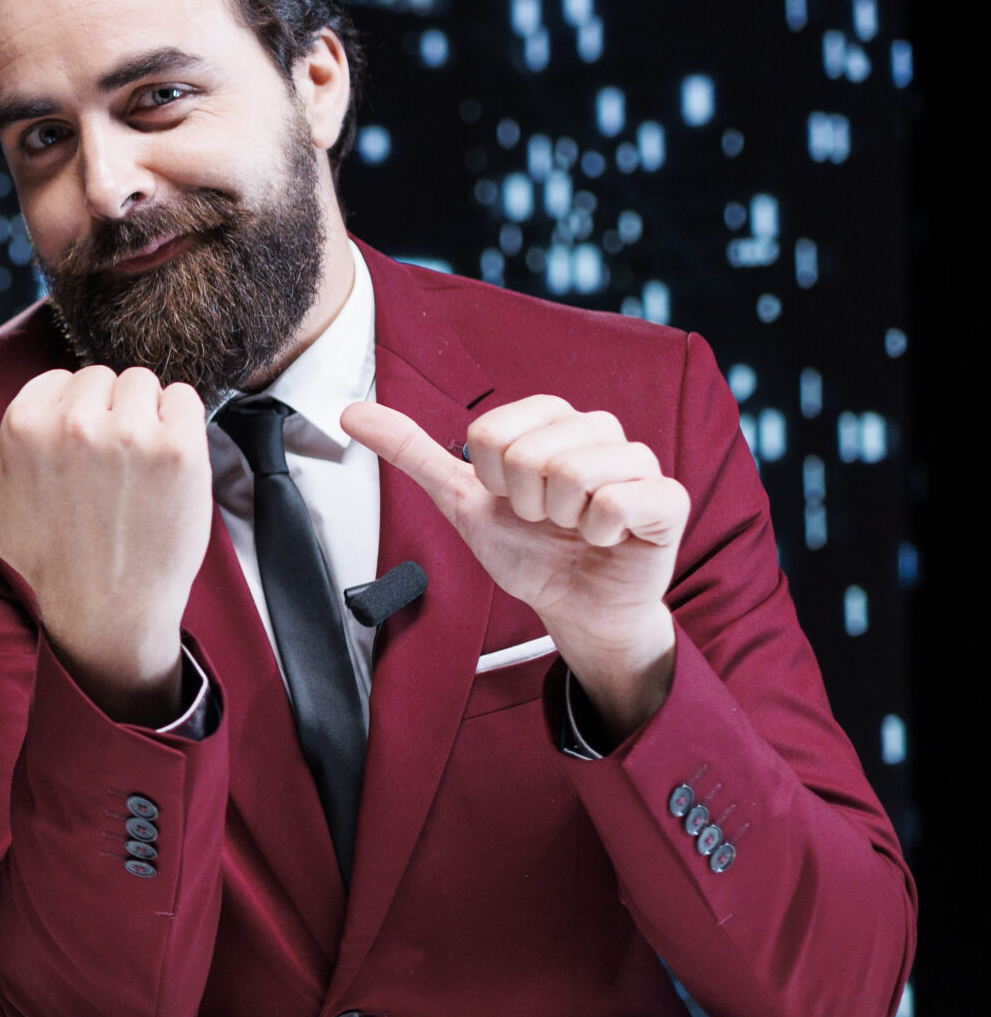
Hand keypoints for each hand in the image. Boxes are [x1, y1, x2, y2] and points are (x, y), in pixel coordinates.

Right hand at [0, 365, 212, 722]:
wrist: (108, 608)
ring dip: (145, 422)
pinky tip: (161, 475)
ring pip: (144, 384)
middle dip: (105, 419)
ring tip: (130, 478)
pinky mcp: (180, 449)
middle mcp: (73, 423)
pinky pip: (186, 398)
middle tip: (100, 481)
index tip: (65, 473)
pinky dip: (182, 428)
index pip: (61, 382)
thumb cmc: (40, 554)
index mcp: (22, 422)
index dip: (66, 424)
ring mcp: (130, 435)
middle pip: (104, 377)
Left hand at [342, 395, 687, 741]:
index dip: (491, 479)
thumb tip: (351, 411)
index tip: (510, 499)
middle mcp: (597, 429)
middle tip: (545, 520)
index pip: (492, 432)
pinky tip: (605, 539)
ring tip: (574, 529)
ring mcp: (637, 460)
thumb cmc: (527, 549)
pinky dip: (598, 532)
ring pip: (573, 472)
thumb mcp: (460, 499)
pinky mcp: (666, 498)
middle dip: (524, 502)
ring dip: (560, 518)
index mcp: (550, 419)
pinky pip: (616, 501)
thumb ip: (411, 451)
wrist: (573, 605)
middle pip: (529, 452)